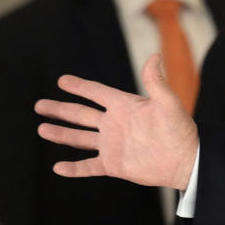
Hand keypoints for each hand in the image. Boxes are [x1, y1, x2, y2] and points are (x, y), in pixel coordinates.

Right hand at [35, 54, 197, 190]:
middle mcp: (115, 124)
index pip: (97, 93)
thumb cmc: (179, 129)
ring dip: (61, 134)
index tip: (62, 80)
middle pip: (81, 114)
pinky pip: (89, 166)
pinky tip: (58, 167)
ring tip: (42, 128)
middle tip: (39, 105)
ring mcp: (112, 144)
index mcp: (125, 106)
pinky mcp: (114, 164)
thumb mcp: (168, 103)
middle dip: (60, 109)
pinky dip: (74, 168)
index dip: (80, 86)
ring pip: (80, 138)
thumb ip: (156, 81)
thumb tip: (154, 56)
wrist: (185, 159)